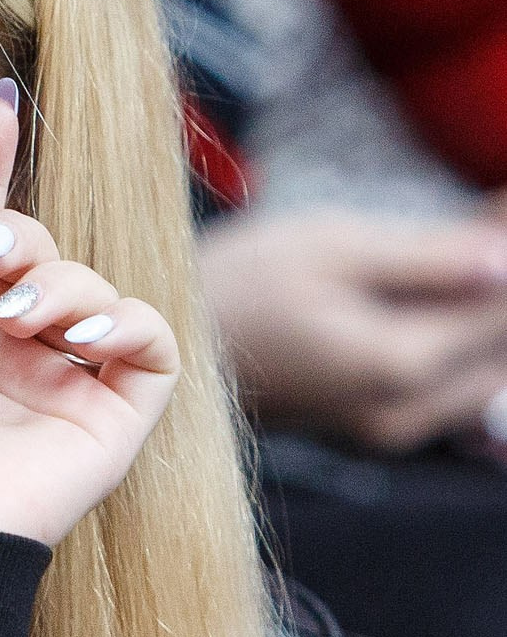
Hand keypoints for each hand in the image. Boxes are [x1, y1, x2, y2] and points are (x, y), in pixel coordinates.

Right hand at [199, 208, 506, 450]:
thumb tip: (506, 262)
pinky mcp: (375, 432)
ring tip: (473, 253)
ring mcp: (390, 431)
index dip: (506, 250)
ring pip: (488, 375)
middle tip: (488, 222)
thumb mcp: (329, 248)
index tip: (501, 204)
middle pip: (501, 347)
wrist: (164, 347)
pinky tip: (451, 300)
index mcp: (398, 362)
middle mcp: (405, 412)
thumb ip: (430, 258)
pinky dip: (468, 346)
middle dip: (498, 288)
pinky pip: (455, 392)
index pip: (501, 306)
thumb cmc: (235, 286)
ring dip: (488, 318)